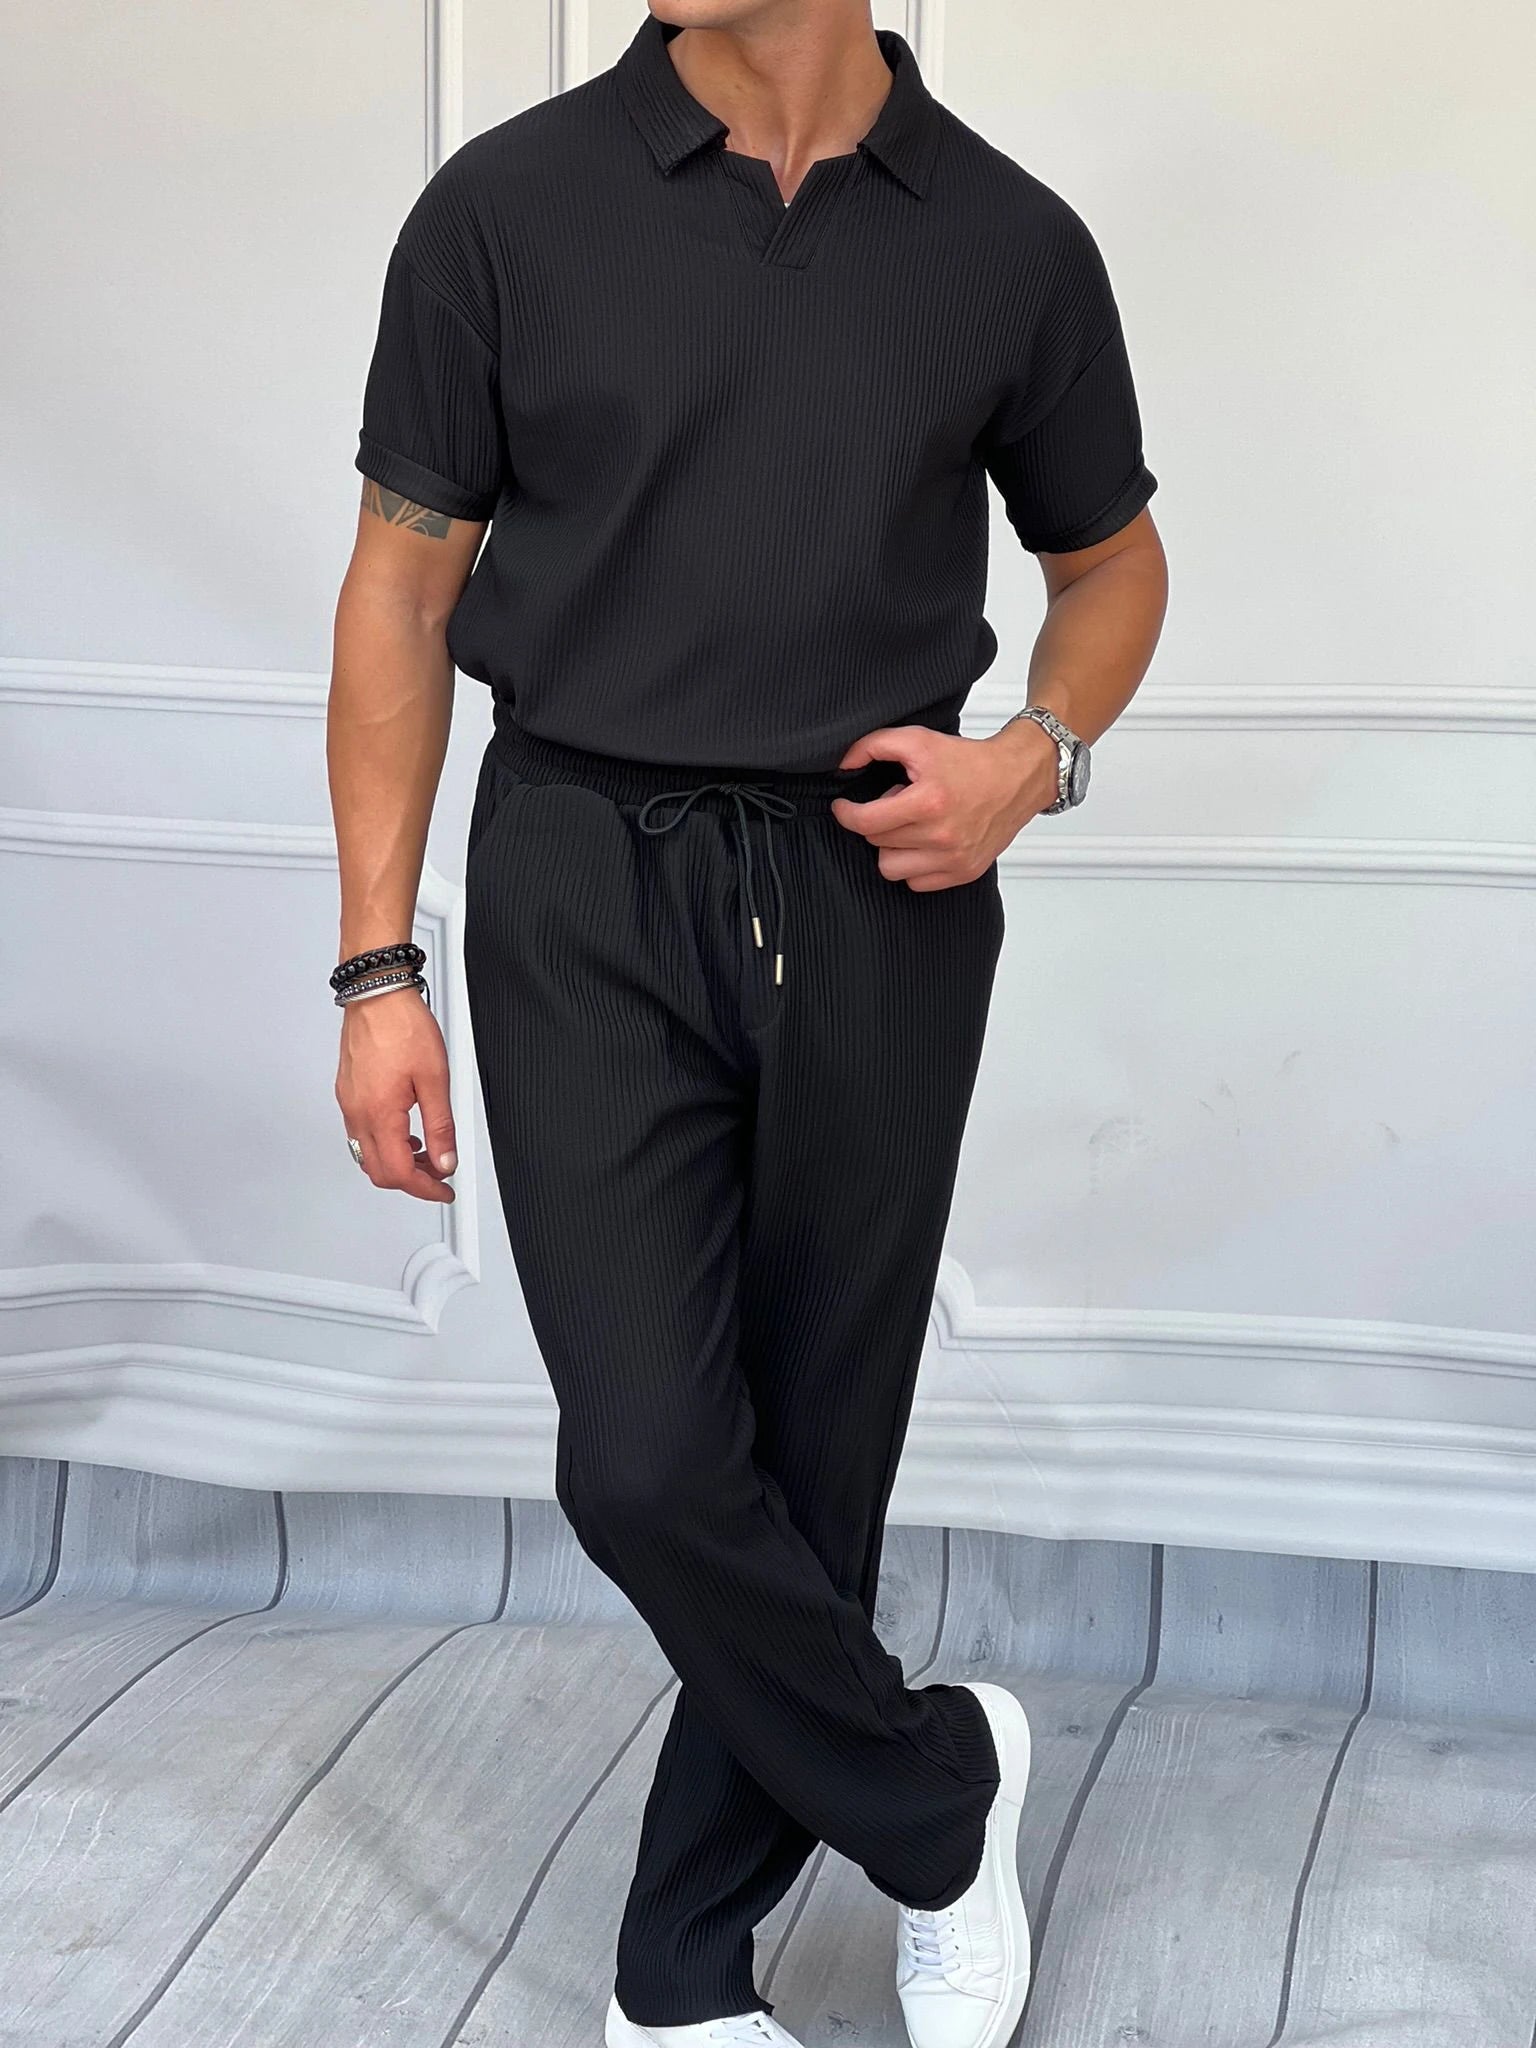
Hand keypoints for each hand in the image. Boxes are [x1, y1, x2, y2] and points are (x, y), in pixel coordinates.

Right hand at [335, 987, 456, 1201]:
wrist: (377, 995)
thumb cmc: (403, 1026)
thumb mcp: (435, 1079)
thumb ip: (441, 1126)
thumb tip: (445, 1159)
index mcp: (380, 1114)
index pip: (399, 1174)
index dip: (425, 1189)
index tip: (443, 1189)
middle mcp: (357, 1113)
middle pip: (378, 1171)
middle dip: (410, 1180)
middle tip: (437, 1173)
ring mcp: (349, 1103)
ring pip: (367, 1155)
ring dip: (396, 1162)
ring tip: (425, 1151)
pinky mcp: (347, 1092)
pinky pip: (361, 1133)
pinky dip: (384, 1142)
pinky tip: (404, 1130)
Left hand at [829, 720, 1060, 889]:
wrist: (1017, 778)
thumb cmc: (970, 761)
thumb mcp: (919, 740)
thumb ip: (874, 745)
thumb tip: (844, 764)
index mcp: (929, 802)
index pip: (867, 822)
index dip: (847, 814)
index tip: (844, 808)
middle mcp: (942, 836)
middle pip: (877, 842)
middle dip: (879, 821)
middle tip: (897, 804)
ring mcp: (954, 858)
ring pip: (891, 869)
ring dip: (892, 848)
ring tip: (909, 827)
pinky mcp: (964, 872)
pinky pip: (916, 883)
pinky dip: (913, 866)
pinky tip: (924, 843)